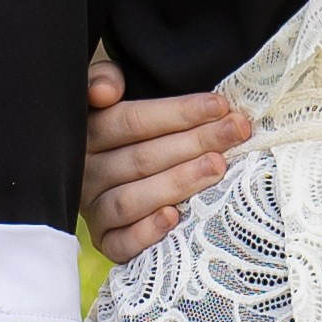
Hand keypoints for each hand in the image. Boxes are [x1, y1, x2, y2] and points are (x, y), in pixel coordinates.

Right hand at [81, 56, 251, 261]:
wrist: (107, 171)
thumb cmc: (125, 131)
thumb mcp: (109, 93)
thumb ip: (105, 78)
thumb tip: (105, 92)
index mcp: (87, 133)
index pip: (132, 121)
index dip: (178, 113)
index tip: (221, 106)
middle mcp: (86, 172)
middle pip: (141, 158)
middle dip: (195, 142)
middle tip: (236, 132)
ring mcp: (93, 209)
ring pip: (132, 199)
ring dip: (178, 182)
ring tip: (217, 167)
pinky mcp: (104, 241)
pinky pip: (120, 243)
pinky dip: (146, 232)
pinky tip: (174, 217)